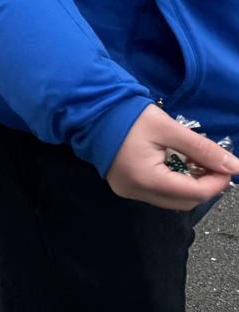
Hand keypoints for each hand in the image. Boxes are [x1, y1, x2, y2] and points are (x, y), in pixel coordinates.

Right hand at [106, 104, 238, 209]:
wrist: (89, 110)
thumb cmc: (125, 115)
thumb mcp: (168, 128)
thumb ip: (202, 148)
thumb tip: (235, 166)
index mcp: (146, 178)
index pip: (194, 193)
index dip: (217, 182)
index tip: (227, 166)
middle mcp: (135, 191)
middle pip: (184, 202)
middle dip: (206, 186)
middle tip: (214, 164)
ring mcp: (127, 191)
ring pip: (172, 201)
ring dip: (190, 187)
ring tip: (196, 163)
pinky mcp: (124, 186)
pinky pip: (157, 194)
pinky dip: (173, 184)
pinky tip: (176, 166)